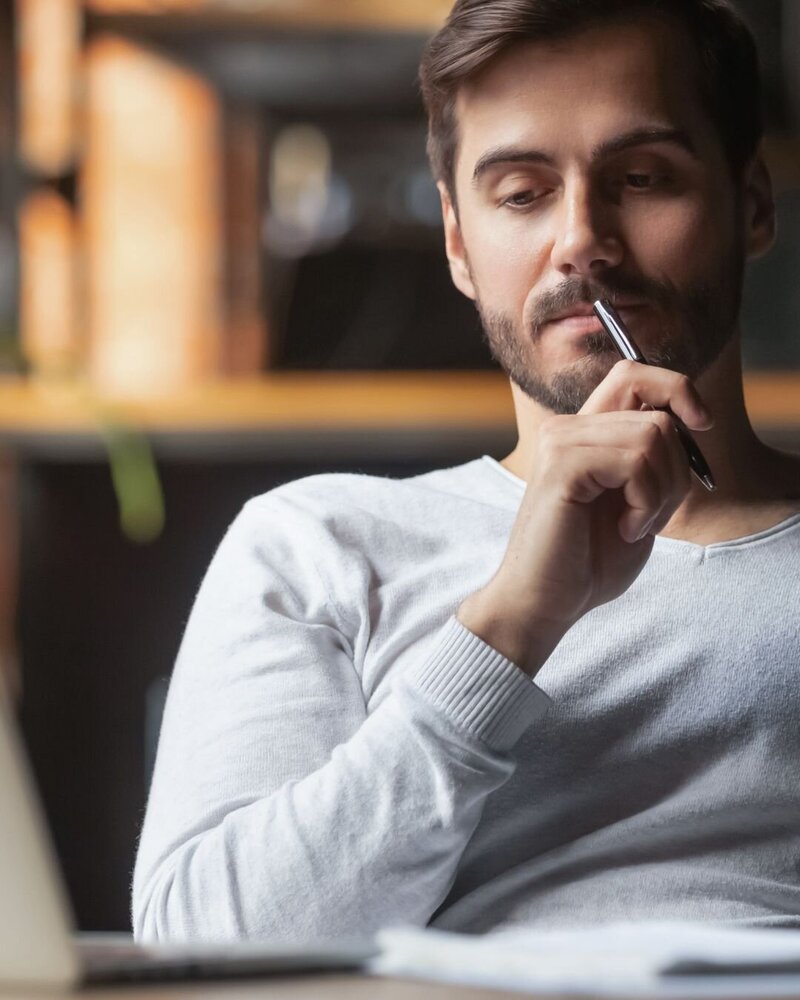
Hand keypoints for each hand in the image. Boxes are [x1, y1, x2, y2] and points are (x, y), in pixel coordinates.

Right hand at [458, 360, 712, 675]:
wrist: (546, 601)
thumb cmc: (588, 560)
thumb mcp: (635, 500)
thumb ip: (652, 458)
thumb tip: (690, 422)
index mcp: (584, 433)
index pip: (634, 374)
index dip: (677, 388)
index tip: (701, 425)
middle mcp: (568, 428)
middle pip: (658, 414)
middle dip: (677, 471)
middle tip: (650, 514)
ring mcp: (561, 442)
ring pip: (653, 436)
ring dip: (661, 492)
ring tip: (634, 525)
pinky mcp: (562, 465)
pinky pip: (636, 461)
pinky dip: (646, 502)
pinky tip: (625, 529)